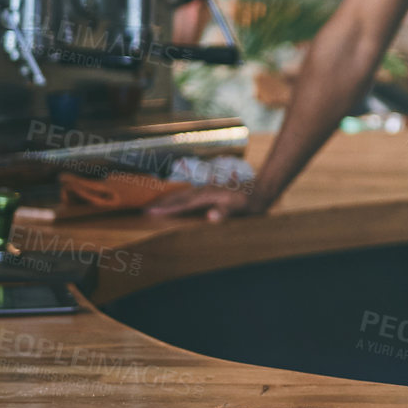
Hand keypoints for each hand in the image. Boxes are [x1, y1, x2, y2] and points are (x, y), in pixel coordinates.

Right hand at [144, 185, 258, 221]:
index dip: (168, 208)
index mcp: (209, 196)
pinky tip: (176, 202)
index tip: (152, 211)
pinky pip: (190, 196)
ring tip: (155, 205)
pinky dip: (179, 199)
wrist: (261, 191)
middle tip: (145, 209)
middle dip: (163, 203)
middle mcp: (206, 191)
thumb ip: (227, 212)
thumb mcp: (242, 209)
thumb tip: (210, 216)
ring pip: (184, 196)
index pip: (184, 203)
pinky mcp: (211, 192)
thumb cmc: (251, 203)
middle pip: (180, 197)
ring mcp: (208, 191)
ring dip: (169, 200)